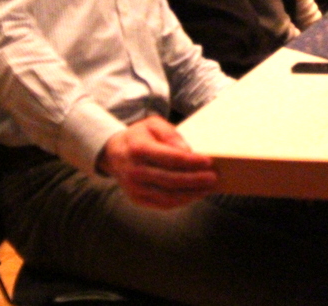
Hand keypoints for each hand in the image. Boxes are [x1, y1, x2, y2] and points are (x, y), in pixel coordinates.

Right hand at [97, 116, 218, 208]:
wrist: (114, 153)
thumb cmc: (139, 136)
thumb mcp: (153, 124)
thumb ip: (170, 134)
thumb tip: (187, 151)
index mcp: (138, 149)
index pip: (169, 158)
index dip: (190, 161)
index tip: (208, 161)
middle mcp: (134, 171)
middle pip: (170, 180)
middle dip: (194, 180)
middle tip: (213, 177)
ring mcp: (134, 188)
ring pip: (167, 196)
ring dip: (191, 194)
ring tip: (208, 188)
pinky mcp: (137, 199)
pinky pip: (163, 204)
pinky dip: (181, 201)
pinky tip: (194, 195)